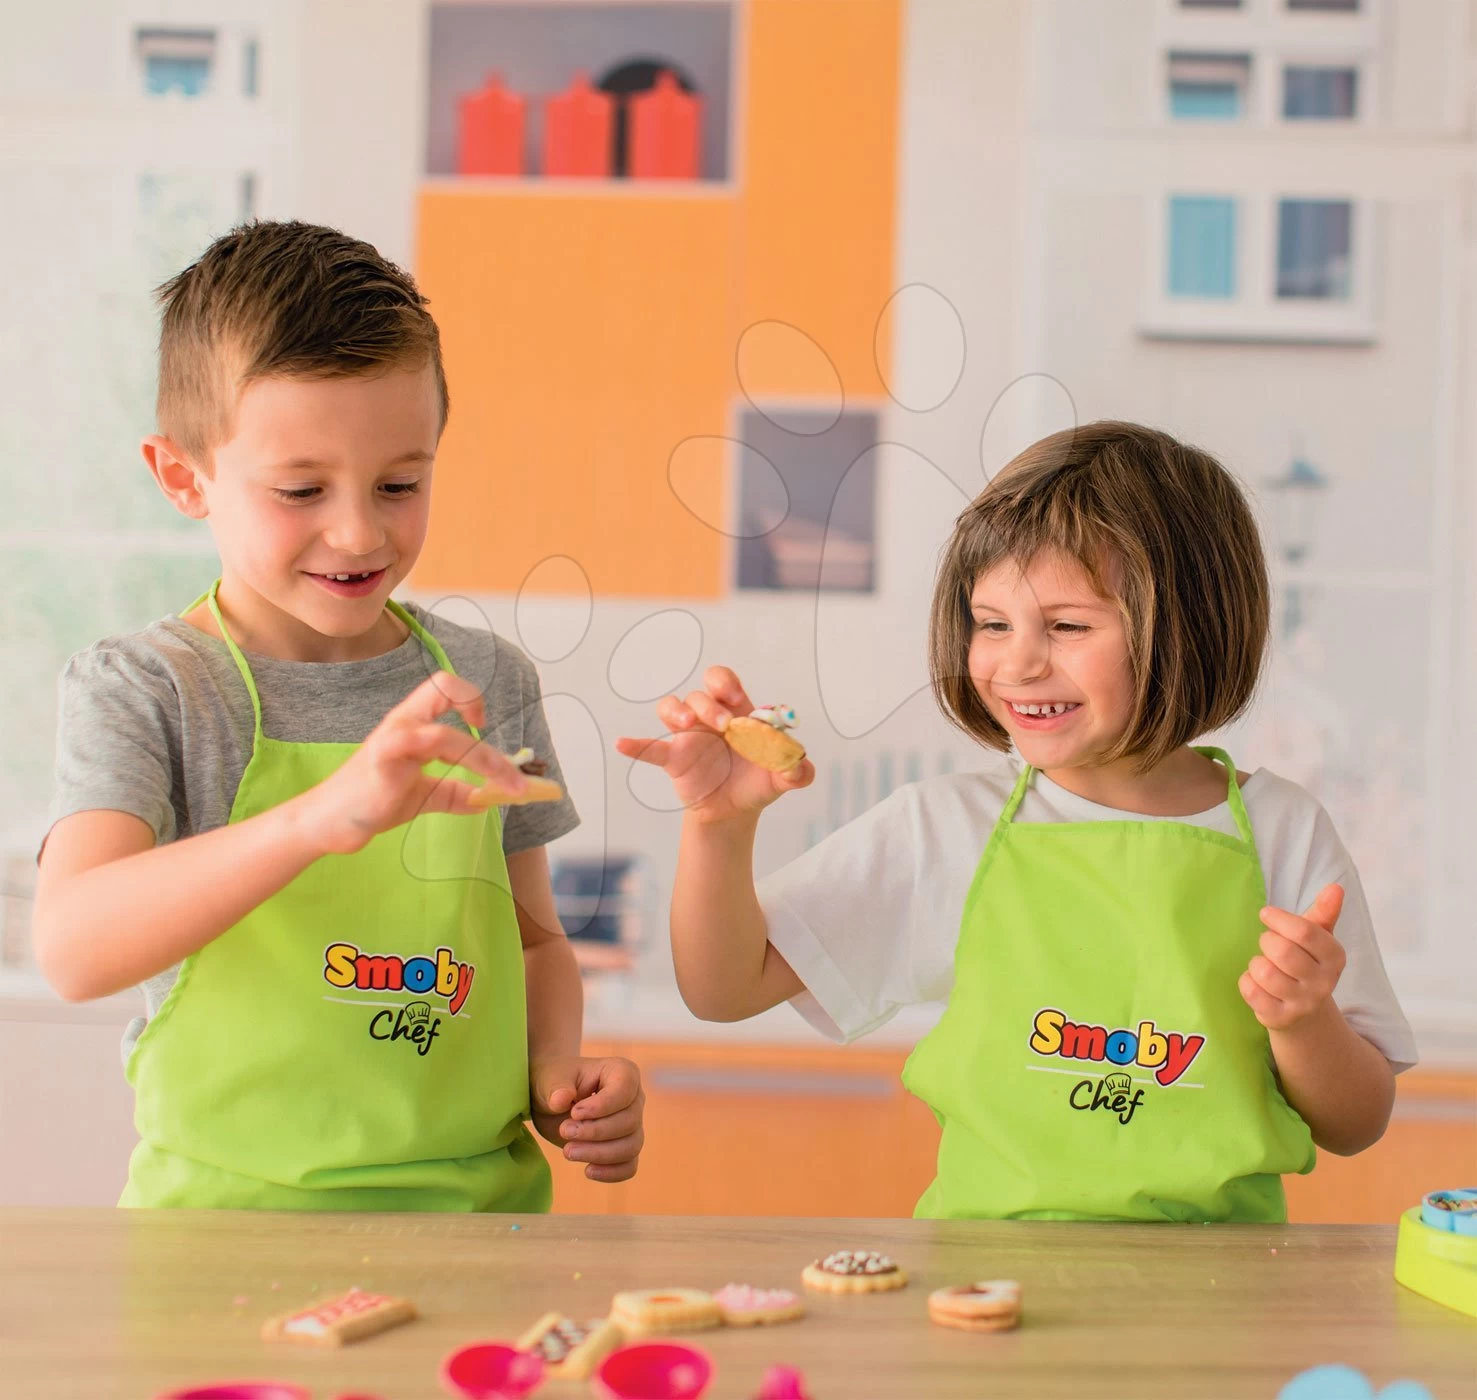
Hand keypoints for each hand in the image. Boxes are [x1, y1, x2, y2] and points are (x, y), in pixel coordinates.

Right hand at [293, 671, 529, 855]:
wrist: (330, 824)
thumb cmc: (372, 803)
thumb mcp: (423, 796)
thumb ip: (453, 793)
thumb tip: (486, 800)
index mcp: (412, 724)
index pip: (444, 688)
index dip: (469, 698)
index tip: (483, 726)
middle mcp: (403, 723)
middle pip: (441, 684)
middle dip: (475, 701)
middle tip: (489, 732)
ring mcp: (392, 740)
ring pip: (447, 734)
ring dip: (486, 760)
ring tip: (513, 788)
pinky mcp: (384, 761)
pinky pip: (426, 751)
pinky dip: (460, 767)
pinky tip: (474, 795)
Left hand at [530, 1055, 644, 1182]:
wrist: (551, 1100)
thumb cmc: (554, 1082)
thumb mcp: (549, 1079)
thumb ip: (556, 1087)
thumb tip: (561, 1100)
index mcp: (622, 1072)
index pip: (625, 1090)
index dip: (602, 1106)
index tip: (573, 1113)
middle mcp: (634, 1098)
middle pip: (629, 1122)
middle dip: (595, 1132)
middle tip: (564, 1131)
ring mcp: (633, 1124)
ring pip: (631, 1146)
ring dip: (599, 1154)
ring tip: (568, 1151)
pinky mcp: (624, 1148)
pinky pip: (629, 1166)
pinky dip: (611, 1172)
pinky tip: (587, 1171)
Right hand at [614, 666, 813, 824]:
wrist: (736, 811)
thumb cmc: (758, 782)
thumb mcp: (782, 778)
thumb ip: (798, 771)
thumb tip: (801, 766)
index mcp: (736, 713)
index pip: (723, 681)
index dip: (725, 682)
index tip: (734, 696)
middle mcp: (709, 718)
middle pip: (699, 694)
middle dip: (709, 704)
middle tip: (724, 727)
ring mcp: (688, 736)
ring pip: (672, 707)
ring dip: (676, 709)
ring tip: (685, 723)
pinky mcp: (673, 759)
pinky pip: (650, 748)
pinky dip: (636, 745)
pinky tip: (622, 744)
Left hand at [1238, 884, 1346, 1031]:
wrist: (1305, 1013)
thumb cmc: (1306, 963)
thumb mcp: (1318, 938)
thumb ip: (1324, 912)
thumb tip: (1336, 887)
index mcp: (1335, 958)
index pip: (1304, 931)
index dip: (1278, 918)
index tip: (1266, 914)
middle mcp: (1323, 983)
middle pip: (1281, 951)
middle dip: (1267, 941)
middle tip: (1269, 944)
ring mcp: (1303, 1004)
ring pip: (1264, 972)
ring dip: (1256, 963)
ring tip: (1266, 965)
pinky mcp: (1280, 1018)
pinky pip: (1250, 990)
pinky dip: (1247, 981)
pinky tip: (1258, 983)